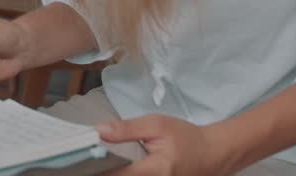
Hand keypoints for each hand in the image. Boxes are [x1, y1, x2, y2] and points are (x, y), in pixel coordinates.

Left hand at [97, 115, 225, 175]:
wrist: (211, 154)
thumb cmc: (185, 138)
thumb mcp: (157, 125)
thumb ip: (127, 129)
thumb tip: (98, 131)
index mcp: (155, 170)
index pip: (118, 174)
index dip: (97, 168)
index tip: (83, 158)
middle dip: (101, 172)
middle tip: (85, 162)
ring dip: (110, 173)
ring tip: (97, 164)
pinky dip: (122, 174)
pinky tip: (111, 167)